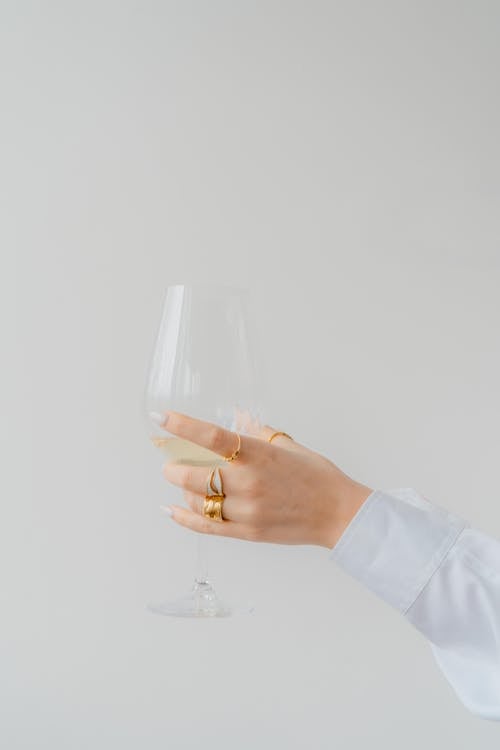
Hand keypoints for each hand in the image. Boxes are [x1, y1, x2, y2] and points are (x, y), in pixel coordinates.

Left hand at [160, 412, 372, 548]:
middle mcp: (249, 483)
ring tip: (184, 483)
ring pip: (198, 501)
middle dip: (174, 468)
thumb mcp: (288, 446)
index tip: (160, 417)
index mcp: (259, 455)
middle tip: (170, 462)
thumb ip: (257, 431)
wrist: (339, 514)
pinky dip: (184, 518)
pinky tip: (171, 510)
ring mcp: (247, 511)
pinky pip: (207, 526)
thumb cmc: (317, 476)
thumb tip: (237, 415)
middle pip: (194, 475)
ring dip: (183, 490)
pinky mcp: (248, 532)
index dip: (183, 425)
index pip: (212, 436)